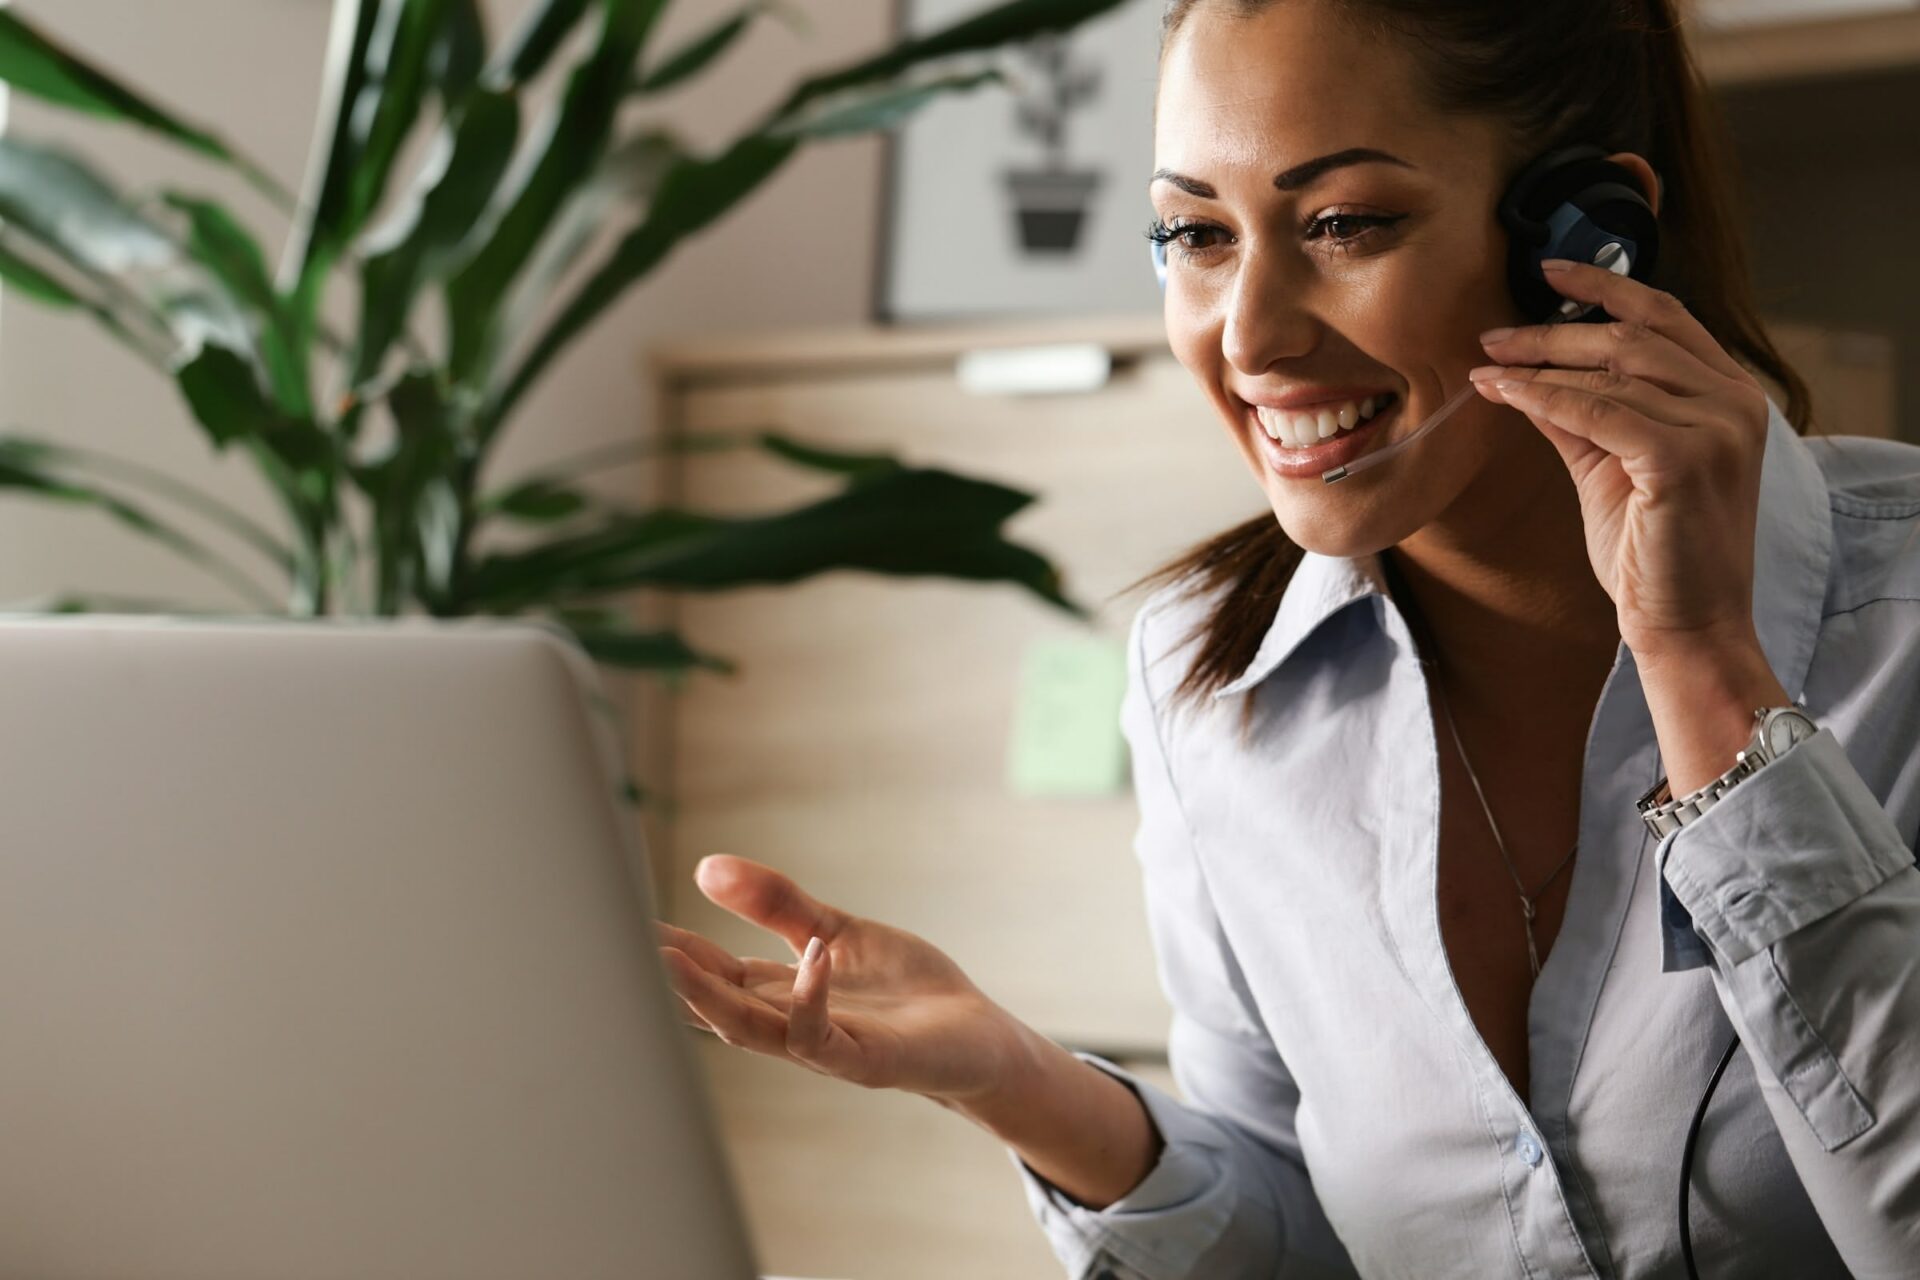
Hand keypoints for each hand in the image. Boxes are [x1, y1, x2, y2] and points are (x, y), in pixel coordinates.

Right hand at [656, 854, 1036, 1105]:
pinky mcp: (865, 1061)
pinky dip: (811, 998)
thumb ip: (777, 903)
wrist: (977, 1037)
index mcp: (775, 993)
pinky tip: (809, 957)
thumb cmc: (903, 991)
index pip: (706, 970)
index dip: (662, 948)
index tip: (613, 915)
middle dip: (665, 976)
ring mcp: (823, 1047)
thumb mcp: (834, 931)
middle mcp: (787, 1024)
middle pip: (712, 1004)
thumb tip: (706, 866)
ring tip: (671, 957)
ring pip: (750, 1030)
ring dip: (710, 997)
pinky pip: (824, 1038)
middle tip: (618, 941)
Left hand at [1470, 259, 1774, 663]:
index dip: (1606, 286)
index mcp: (1729, 395)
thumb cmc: (1653, 553)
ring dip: (1538, 364)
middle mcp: (1734, 402)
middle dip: (1553, 331)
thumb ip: (1579, 415)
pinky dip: (1544, 397)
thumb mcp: (1610, 467)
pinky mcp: (1687, 459)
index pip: (1666, 317)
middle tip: (1492, 336)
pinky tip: (1504, 393)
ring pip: (1612, 372)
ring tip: (1487, 366)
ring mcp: (1718, 428)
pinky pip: (1597, 412)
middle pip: (1632, 337)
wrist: (1685, 624)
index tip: (1548, 271)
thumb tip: (1524, 372)